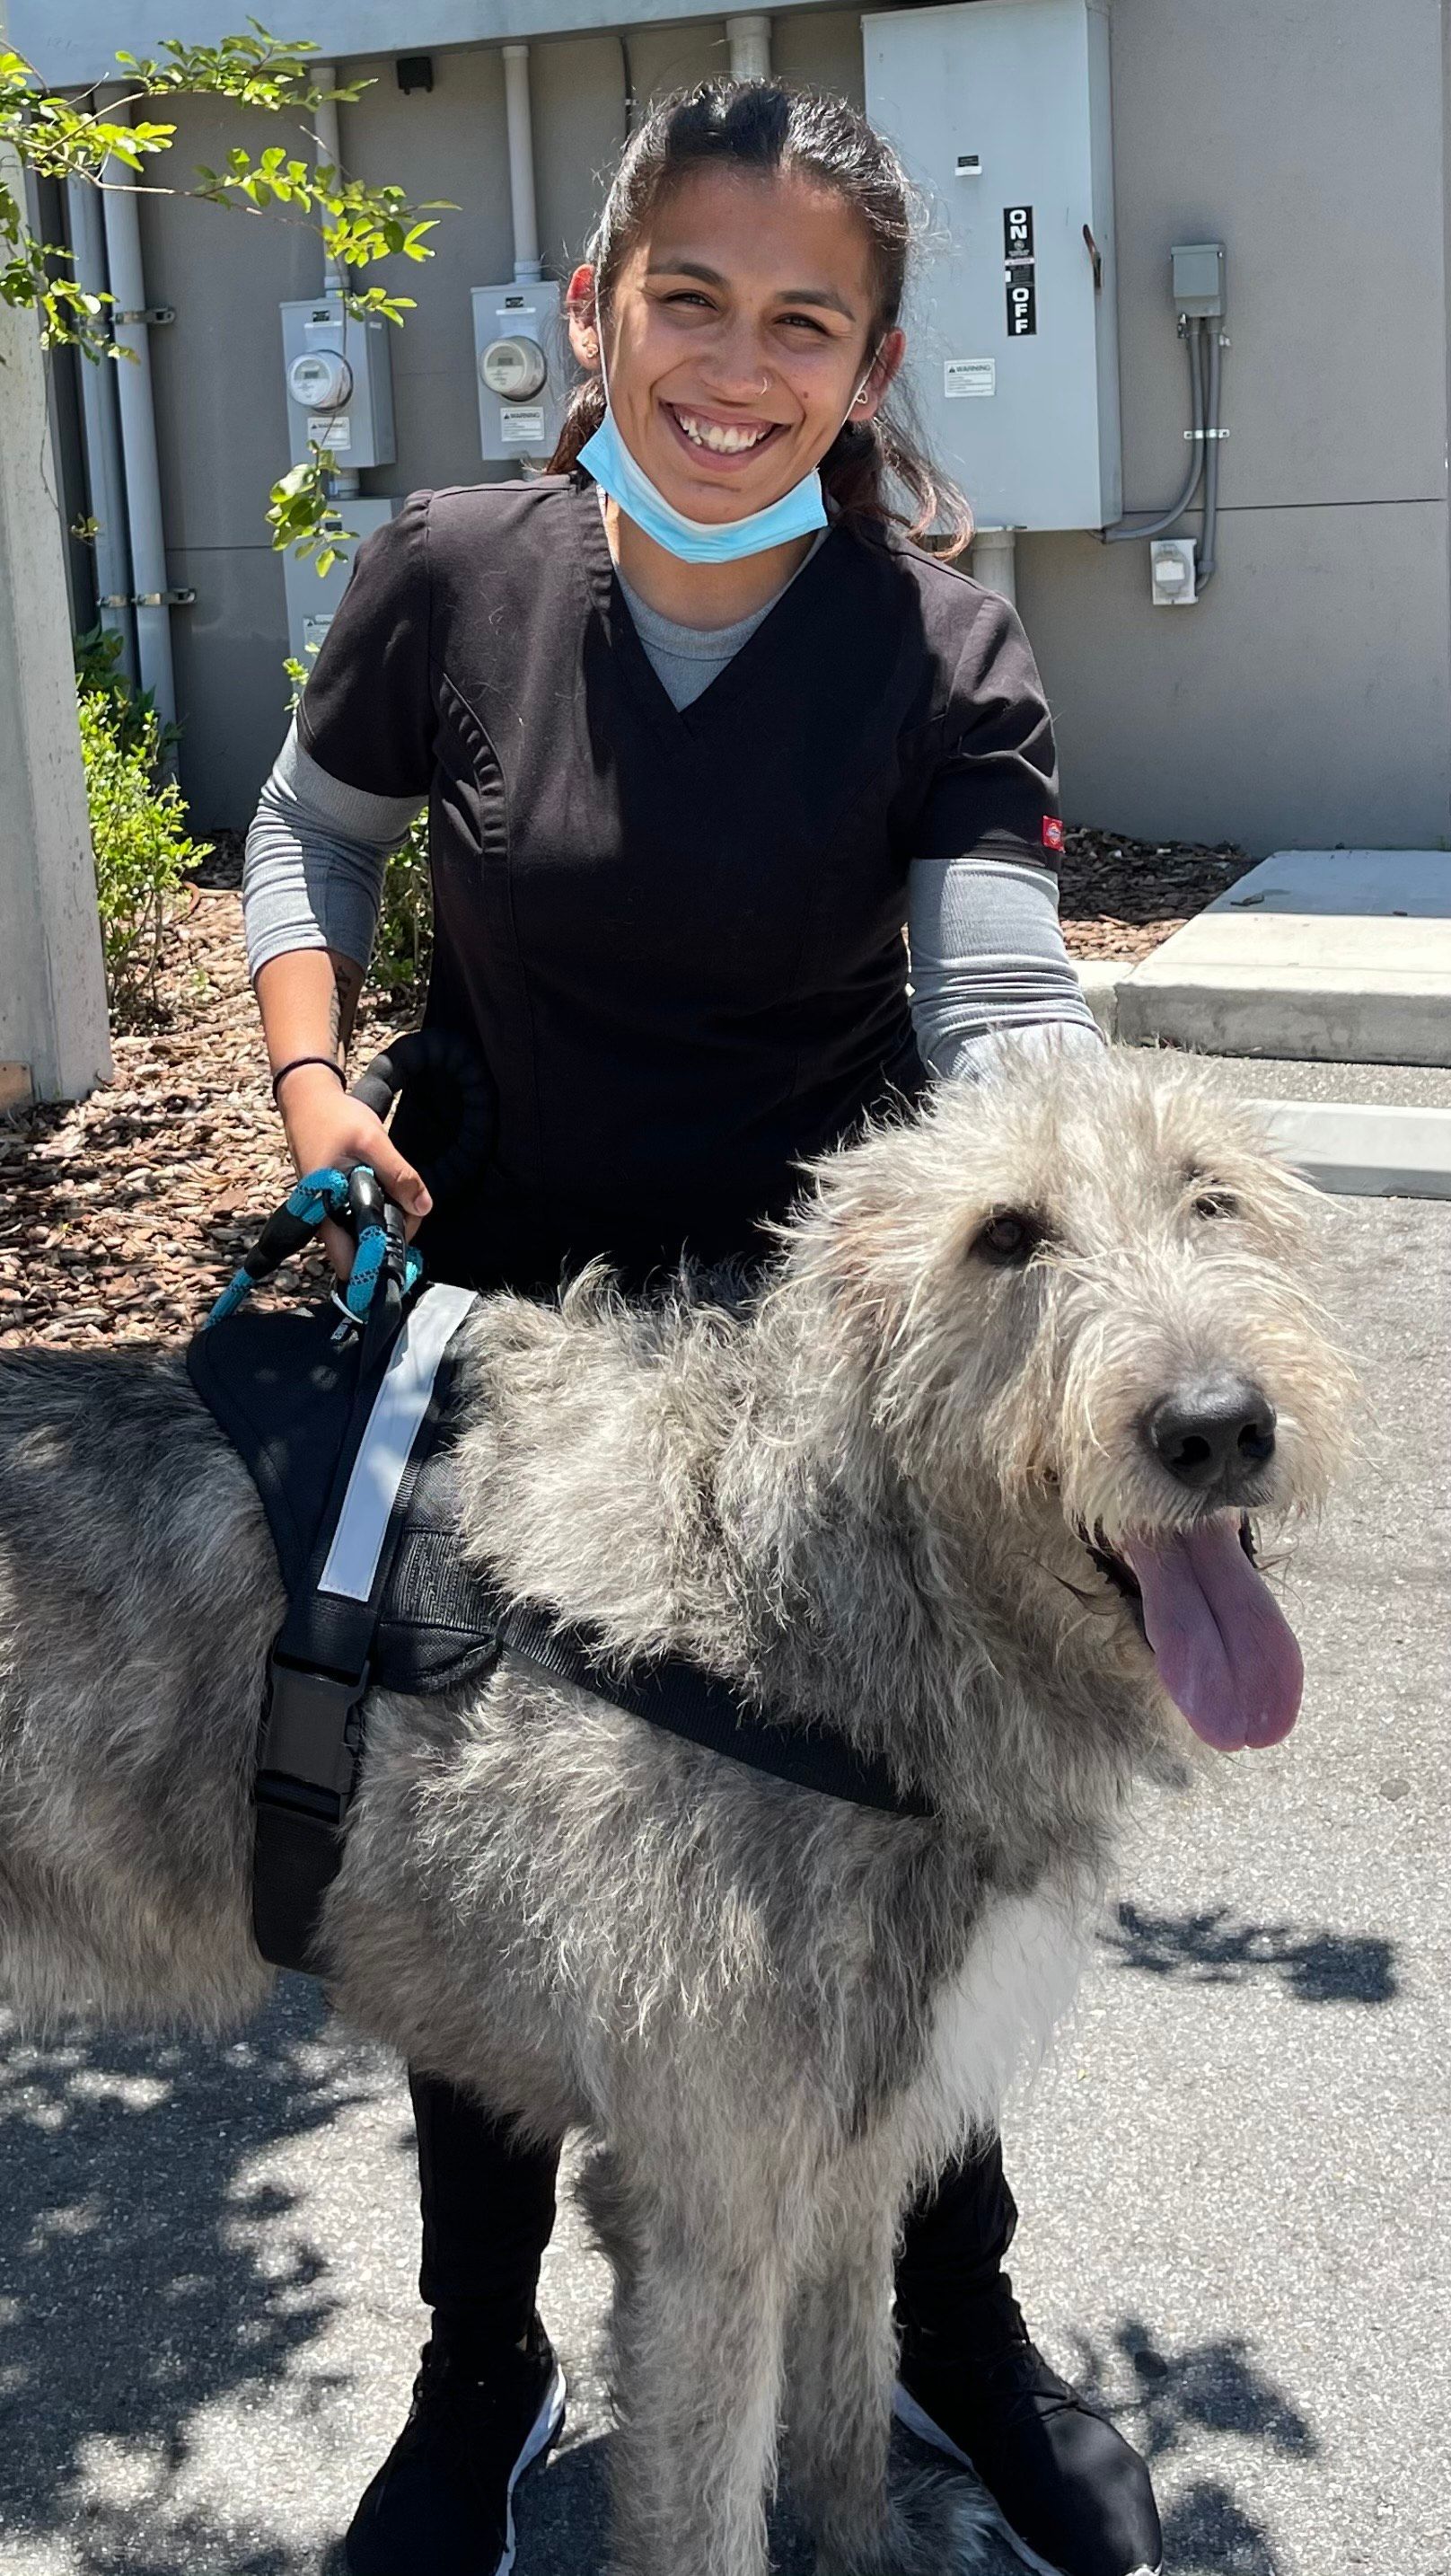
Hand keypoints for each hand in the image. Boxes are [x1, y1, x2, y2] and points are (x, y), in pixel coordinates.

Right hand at [275, 1065, 431, 1281]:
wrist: (307, 1097)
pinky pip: (356, 1216)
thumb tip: (423, 1208)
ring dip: (383, 1226)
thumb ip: (399, 1175)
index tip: (401, 1262)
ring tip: (407, 1207)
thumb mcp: (373, 1141)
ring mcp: (326, 1208)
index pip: (346, 1259)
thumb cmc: (335, 1118)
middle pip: (356, 1249)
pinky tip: (393, 1199)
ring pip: (358, 1232)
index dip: (374, 1267)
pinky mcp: (332, 1198)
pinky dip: (376, 1212)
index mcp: (324, 1208)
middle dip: (386, 1243)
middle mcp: (321, 1216)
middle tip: (413, 1219)